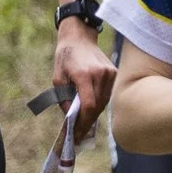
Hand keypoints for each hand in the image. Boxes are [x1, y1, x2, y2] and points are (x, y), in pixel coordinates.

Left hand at [54, 21, 116, 140]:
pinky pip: (108, 94)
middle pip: (98, 106)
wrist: (79, 38)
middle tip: (79, 133)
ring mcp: (110, 73)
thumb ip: (63, 98)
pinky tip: (91, 108)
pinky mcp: (115, 73)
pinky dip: (100, 103)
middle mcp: (100, 74)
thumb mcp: (57, 78)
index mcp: (84, 75)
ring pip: (104, 102)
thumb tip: (71, 117)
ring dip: (94, 113)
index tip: (76, 134)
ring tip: (83, 122)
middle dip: (87, 122)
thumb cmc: (65, 58)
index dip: (83, 122)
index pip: (88, 105)